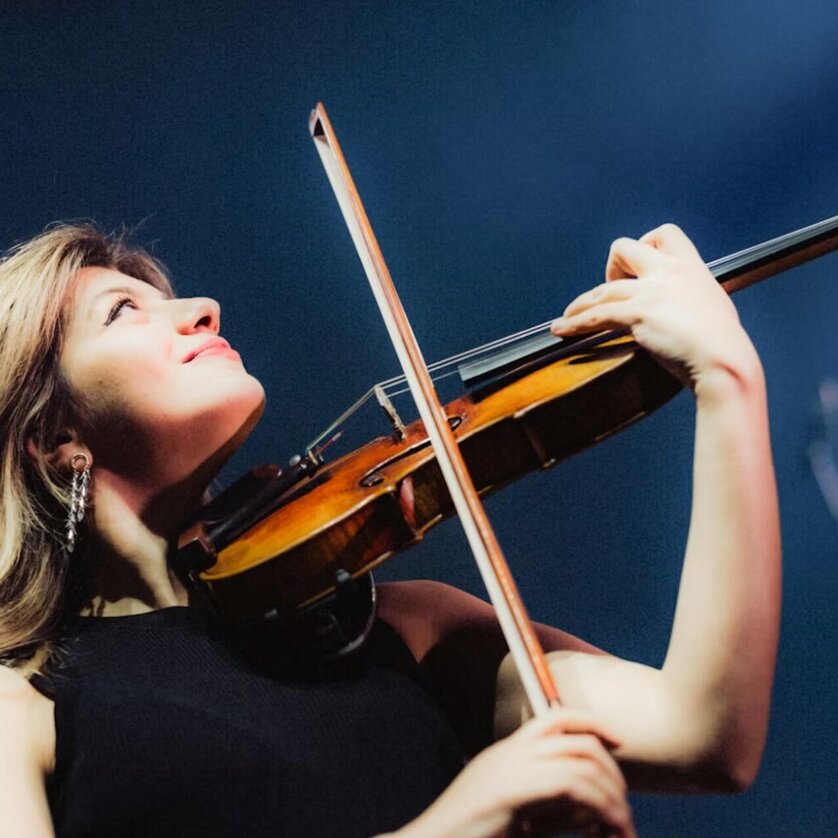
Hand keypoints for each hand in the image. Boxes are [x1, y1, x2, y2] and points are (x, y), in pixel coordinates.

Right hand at [390, 708, 634, 837]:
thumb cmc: (471, 836)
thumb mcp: (515, 818)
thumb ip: (549, 809)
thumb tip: (592, 811)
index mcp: (507, 753)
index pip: (555, 717)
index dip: (591, 723)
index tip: (618, 743)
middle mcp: (510, 753)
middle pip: (577, 740)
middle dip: (612, 770)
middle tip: (624, 806)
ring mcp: (511, 768)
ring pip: (582, 763)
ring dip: (612, 797)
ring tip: (623, 827)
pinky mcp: (515, 790)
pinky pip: (574, 787)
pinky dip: (602, 808)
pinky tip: (610, 830)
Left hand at [551, 224, 758, 391]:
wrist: (725, 360)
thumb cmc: (723, 343)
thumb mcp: (714, 306)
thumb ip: (693, 298)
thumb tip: (686, 308)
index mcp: (690, 267)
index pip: (664, 234)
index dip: (645, 245)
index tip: (639, 267)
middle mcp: (668, 273)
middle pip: (624, 247)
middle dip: (611, 267)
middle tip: (611, 291)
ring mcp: (651, 292)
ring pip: (601, 290)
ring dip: (580, 304)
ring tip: (567, 317)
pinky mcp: (637, 315)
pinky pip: (595, 316)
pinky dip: (574, 323)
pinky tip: (562, 330)